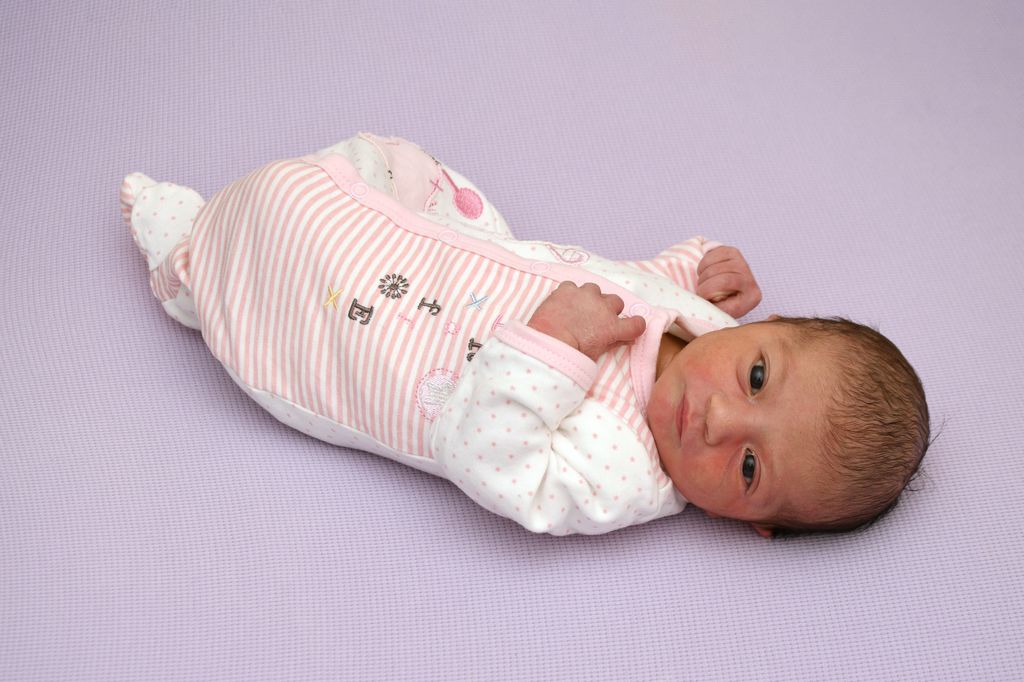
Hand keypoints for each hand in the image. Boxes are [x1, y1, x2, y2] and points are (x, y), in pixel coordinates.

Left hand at [527, 282, 646, 360]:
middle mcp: (603, 308)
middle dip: (609, 309)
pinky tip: (562, 304)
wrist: (548, 343)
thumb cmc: (571, 355)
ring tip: (578, 309)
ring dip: (590, 298)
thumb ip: (610, 343)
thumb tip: (622, 339)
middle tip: (596, 319)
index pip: (637, 324)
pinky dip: (569, 294)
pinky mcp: (567, 289)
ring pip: (595, 289)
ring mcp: (586, 296)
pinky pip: (572, 286)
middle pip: (616, 302)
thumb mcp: (595, 355)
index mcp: (612, 327)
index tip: (629, 328)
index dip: (634, 325)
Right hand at [696, 246, 761, 317]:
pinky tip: (706, 272)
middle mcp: (751, 278)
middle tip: (700, 291)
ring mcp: (742, 263)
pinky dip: (703, 264)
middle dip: (704, 283)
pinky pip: (713, 253)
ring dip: (702, 274)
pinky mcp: (733, 253)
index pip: (726, 284)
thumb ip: (716, 310)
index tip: (701, 297)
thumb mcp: (721, 314)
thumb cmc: (721, 306)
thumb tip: (706, 301)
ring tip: (703, 283)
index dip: (708, 289)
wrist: (724, 296)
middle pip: (721, 275)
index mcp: (752, 296)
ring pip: (715, 264)